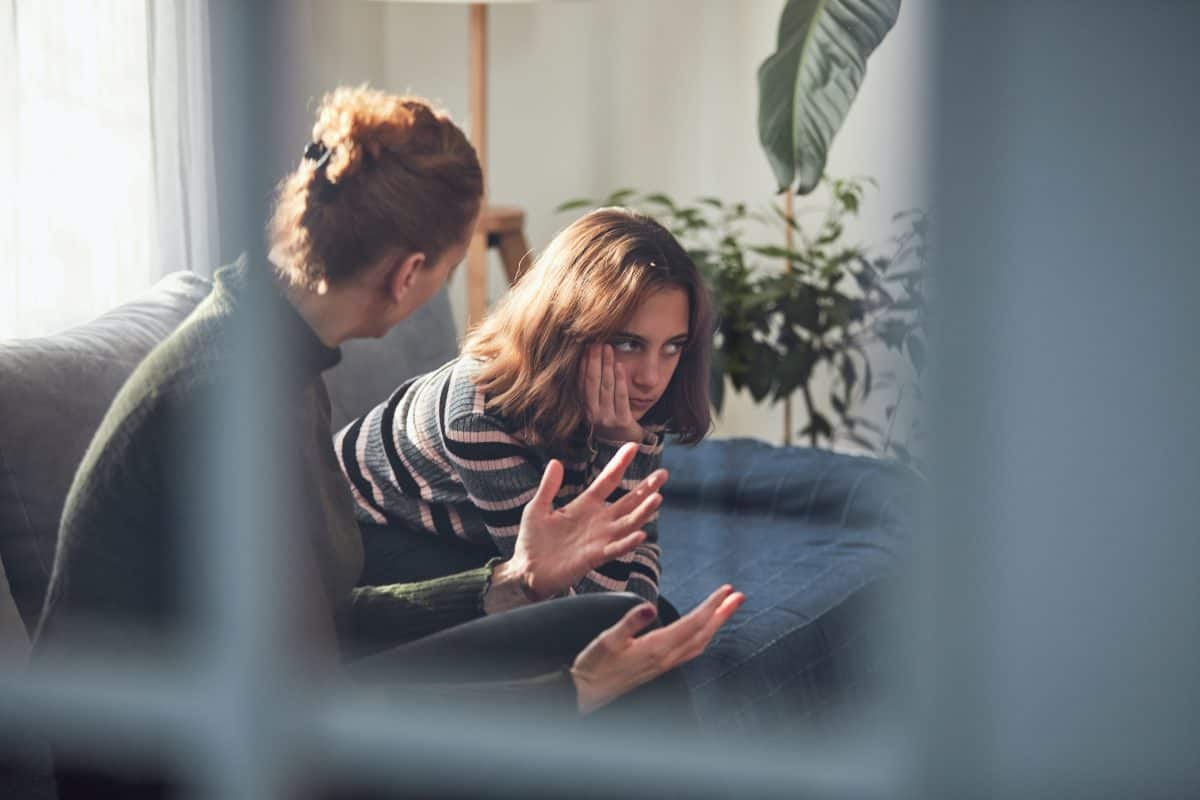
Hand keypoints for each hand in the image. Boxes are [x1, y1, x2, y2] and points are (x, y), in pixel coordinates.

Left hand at [497, 442, 666, 605]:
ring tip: (658, 498)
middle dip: (646, 488)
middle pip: (628, 501)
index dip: (620, 463)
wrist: (527, 571)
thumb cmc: (532, 541)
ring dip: (644, 512)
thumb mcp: (537, 508)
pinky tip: (642, 533)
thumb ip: (548, 486)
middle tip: (664, 474)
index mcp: (585, 505)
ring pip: (628, 522)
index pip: (608, 480)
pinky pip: (616, 548)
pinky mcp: (595, 556)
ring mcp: (599, 538)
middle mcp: (598, 520)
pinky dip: (629, 542)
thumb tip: (556, 461)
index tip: (633, 445)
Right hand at [570, 585, 745, 713]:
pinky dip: (703, 636)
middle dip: (722, 613)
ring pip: (700, 642)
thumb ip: (629, 622)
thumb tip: (649, 607)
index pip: (693, 623)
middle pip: (703, 633)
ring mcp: (664, 664)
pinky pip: (690, 650)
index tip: (726, 590)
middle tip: (739, 596)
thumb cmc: (593, 666)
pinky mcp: (659, 667)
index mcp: (657, 648)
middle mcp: (666, 658)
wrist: (586, 693)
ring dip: (716, 624)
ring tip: (726, 609)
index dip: (712, 606)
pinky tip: (703, 631)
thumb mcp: (607, 640)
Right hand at [581, 343, 643, 443]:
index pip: (581, 383)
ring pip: (606, 387)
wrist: (625, 444)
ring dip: (607, 365)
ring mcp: (607, 419)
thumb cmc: (610, 420)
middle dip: (594, 361)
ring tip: (608, 349)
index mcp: (584, 410)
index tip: (585, 347)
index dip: (583, 365)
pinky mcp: (622, 421)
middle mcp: (593, 415)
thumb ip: (592, 389)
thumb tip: (587, 360)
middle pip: (592, 382)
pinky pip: (621, 397)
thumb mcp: (597, 407)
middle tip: (596, 343)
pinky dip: (620, 380)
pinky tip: (619, 366)